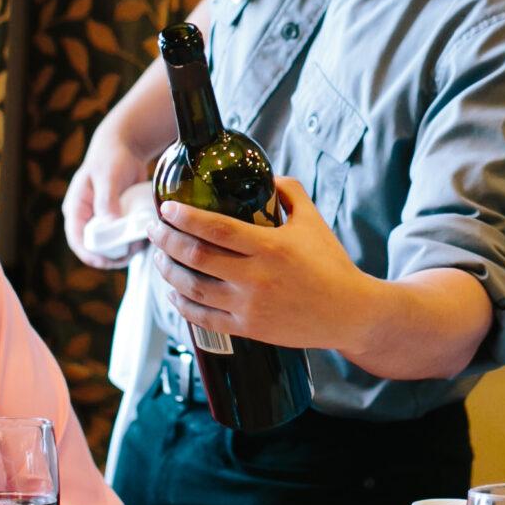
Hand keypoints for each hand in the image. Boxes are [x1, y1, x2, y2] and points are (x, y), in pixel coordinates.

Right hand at [63, 124, 154, 270]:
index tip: (108, 263)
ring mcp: (101, 218)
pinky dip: (131, 240)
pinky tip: (143, 238)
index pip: (77, 239)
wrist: (126, 144)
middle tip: (130, 255)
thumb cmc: (112, 157)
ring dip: (123, 249)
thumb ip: (107, 201)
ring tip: (139, 245)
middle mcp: (86, 216)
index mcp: (76, 208)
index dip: (90, 255)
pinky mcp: (116, 217)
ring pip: (109, 244)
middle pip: (93, 246)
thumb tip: (109, 226)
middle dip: (110, 256)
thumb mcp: (109, 177)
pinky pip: (121, 235)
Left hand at [152, 178, 366, 351]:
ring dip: (168, 271)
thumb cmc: (331, 264)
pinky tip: (174, 292)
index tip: (167, 208)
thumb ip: (288, 192)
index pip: (215, 228)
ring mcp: (250, 306)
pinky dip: (182, 304)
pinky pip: (203, 318)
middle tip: (154, 228)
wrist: (350, 312)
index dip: (185, 217)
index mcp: (270, 246)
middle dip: (166, 240)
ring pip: (193, 288)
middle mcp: (256, 277)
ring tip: (159, 256)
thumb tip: (265, 175)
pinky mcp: (249, 328)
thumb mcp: (313, 220)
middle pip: (196, 257)